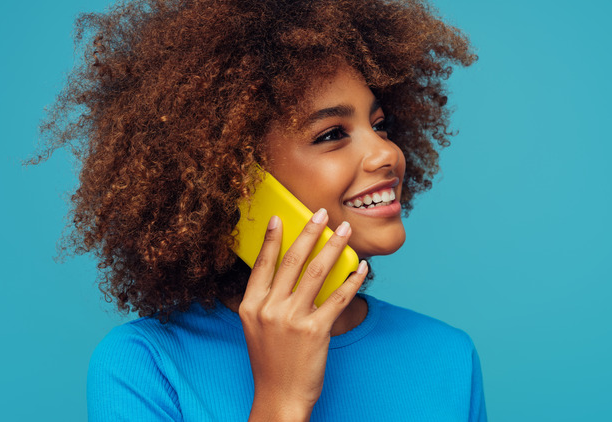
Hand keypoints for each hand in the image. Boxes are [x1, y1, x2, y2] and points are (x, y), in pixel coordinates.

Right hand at [240, 208, 367, 420]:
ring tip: (345, 231)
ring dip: (333, 247)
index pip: (262, 264)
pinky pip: (338, 298)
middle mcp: (269, 309)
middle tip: (322, 213)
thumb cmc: (270, 362)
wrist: (279, 398)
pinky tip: (361, 268)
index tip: (278, 218)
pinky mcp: (315, 331)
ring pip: (317, 272)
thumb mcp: (255, 328)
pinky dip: (352, 280)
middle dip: (309, 232)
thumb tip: (285, 272)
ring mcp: (291, 319)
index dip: (270, 239)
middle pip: (292, 261)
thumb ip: (265, 301)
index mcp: (251, 306)